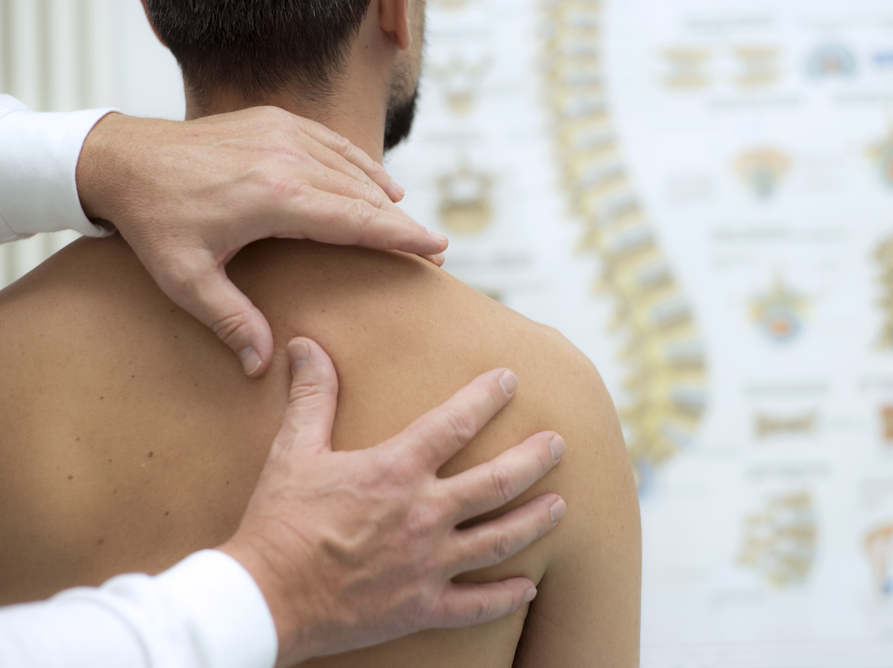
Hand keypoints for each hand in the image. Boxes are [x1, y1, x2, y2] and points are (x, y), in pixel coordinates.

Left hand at [76, 107, 447, 376]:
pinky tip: (380, 181)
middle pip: (364, 195)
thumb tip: (262, 365)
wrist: (122, 158)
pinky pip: (333, 144)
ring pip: (352, 168)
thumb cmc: (153, 221)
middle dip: (401, 223)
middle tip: (434, 248)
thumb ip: (230, 320)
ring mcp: (283, 134)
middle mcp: (287, 159)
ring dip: (385, 196)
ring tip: (410, 223)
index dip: (400, 236)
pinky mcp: (275, 122)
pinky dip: (361, 164)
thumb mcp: (185, 279)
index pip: (356, 219)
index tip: (437, 248)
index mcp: (275, 197)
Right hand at [219, 338, 566, 666]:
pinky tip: (528, 587)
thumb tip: (305, 344)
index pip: (455, 422)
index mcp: (396, 470)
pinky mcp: (421, 606)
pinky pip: (477, 605)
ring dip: (535, 521)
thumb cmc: (278, 521)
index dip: (486, 396)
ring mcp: (428, 563)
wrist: (263, 598)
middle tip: (558, 444)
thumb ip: (312, 396)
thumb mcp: (294, 451)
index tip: (509, 379)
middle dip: (533, 459)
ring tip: (560, 506)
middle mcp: (423, 513)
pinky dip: (506, 597)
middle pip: (497, 481)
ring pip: (500, 539)